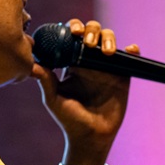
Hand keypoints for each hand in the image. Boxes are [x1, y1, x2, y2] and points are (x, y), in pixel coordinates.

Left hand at [32, 19, 135, 164]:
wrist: (90, 137)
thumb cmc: (69, 119)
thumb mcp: (53, 98)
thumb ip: (45, 80)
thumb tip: (32, 65)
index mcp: (73, 62)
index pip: (74, 36)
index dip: (74, 27)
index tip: (73, 31)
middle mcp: (90, 61)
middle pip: (94, 32)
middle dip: (92, 30)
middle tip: (88, 42)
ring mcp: (108, 67)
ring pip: (111, 40)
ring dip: (109, 38)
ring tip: (106, 52)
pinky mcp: (122, 76)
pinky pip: (130, 57)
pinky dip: (133, 49)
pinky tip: (129, 49)